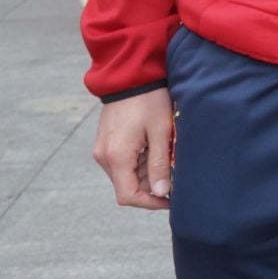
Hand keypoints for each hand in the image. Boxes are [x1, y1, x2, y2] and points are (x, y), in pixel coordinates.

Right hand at [92, 89, 174, 210]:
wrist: (130, 75)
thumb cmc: (149, 100)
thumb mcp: (161, 131)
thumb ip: (159, 164)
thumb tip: (161, 192)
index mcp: (116, 157)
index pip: (128, 197)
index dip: (150, 202)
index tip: (171, 198)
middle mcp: (104, 157)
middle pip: (127, 187)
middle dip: (152, 186)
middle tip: (174, 173)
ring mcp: (103, 150)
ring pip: (126, 175)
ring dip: (147, 172)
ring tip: (167, 155)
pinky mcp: (106, 143)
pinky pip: (123, 163)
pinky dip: (140, 162)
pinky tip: (155, 147)